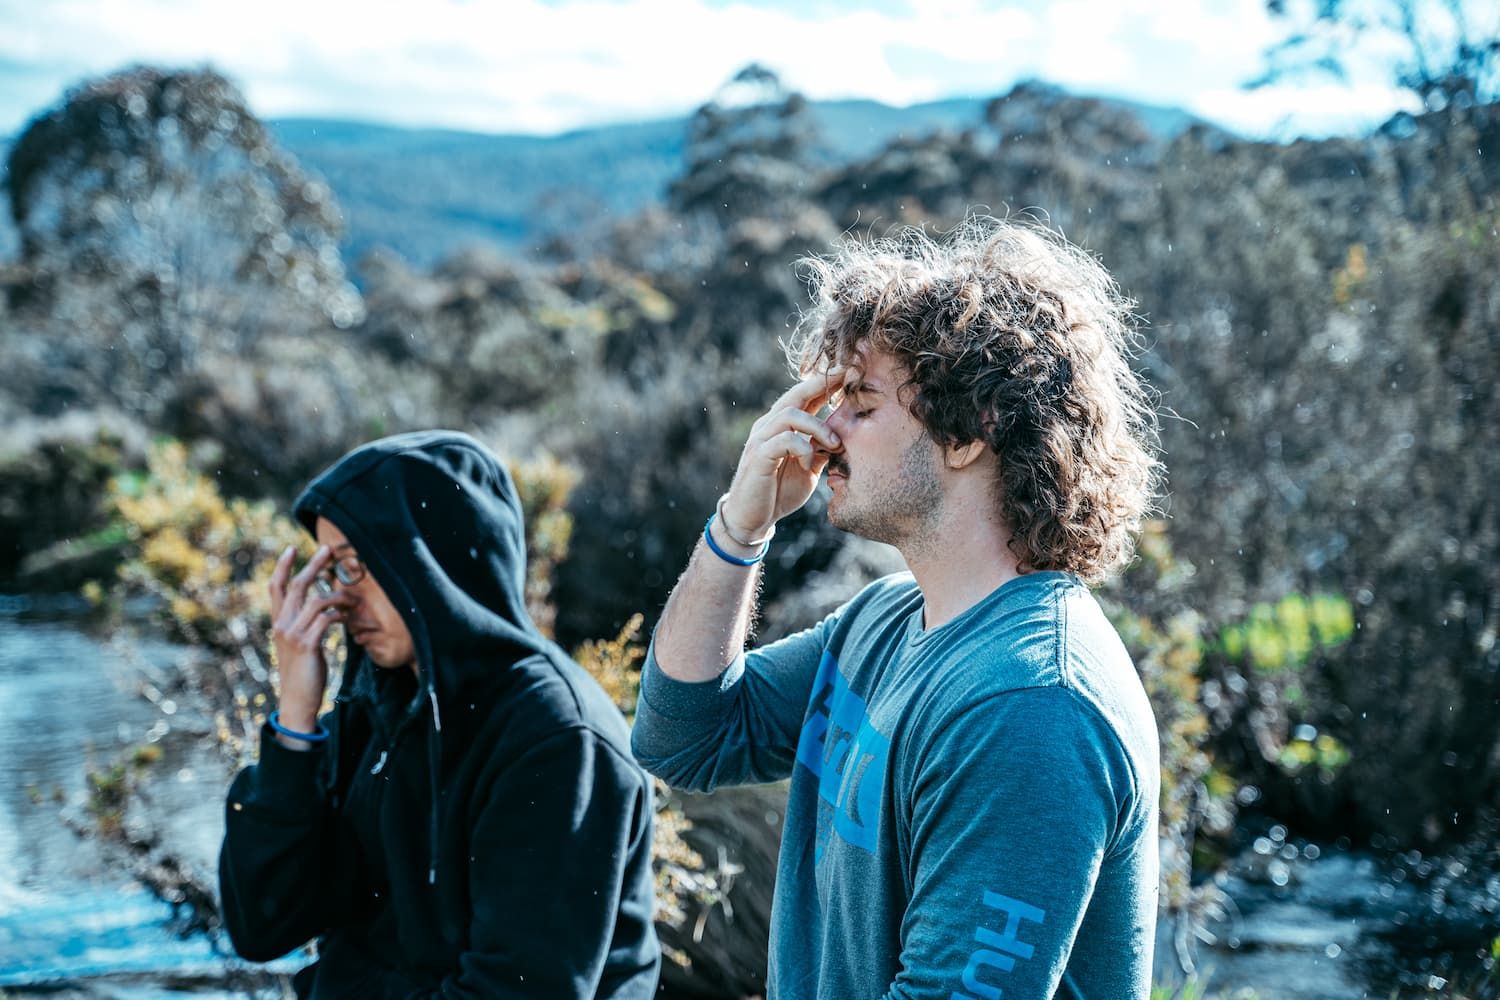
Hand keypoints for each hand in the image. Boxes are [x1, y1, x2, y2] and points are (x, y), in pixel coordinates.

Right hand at [267, 545, 349, 734]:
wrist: (297, 701)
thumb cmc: (303, 673)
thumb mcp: (298, 645)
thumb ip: (303, 625)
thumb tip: (321, 608)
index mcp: (278, 623)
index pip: (276, 588)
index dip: (282, 567)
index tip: (292, 548)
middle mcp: (281, 625)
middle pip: (296, 586)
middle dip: (312, 565)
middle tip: (328, 549)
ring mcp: (292, 634)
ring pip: (315, 600)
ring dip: (337, 595)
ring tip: (351, 598)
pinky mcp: (307, 644)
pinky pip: (325, 619)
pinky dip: (339, 614)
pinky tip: (346, 617)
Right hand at [721, 368, 843, 540]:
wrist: (753, 518)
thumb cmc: (779, 491)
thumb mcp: (808, 468)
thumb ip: (821, 450)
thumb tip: (845, 436)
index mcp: (781, 426)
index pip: (804, 397)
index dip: (826, 383)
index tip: (850, 372)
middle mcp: (769, 426)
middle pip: (796, 394)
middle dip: (823, 383)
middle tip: (847, 376)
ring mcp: (761, 439)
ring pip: (791, 414)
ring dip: (818, 427)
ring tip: (833, 444)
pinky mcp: (759, 456)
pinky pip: (784, 440)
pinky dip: (803, 448)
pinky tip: (809, 463)